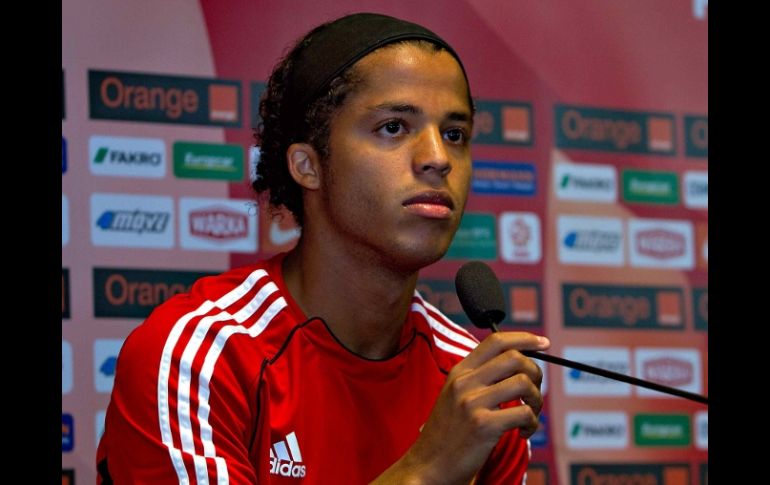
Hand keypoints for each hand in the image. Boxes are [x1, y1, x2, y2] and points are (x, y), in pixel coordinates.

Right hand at [373, 331, 548, 484]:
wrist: (428, 465)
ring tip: (530, 414)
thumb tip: (517, 364)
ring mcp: (473, 403)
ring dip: (537, 399)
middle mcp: (465, 382)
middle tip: (534, 392)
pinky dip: (532, 424)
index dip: (524, 338)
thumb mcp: (455, 396)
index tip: (543, 343)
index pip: (495, 340)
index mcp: (459, 372)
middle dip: (536, 372)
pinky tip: (523, 432)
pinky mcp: (483, 425)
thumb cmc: (448, 433)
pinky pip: (524, 413)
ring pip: (523, 383)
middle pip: (514, 358)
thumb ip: (478, 378)